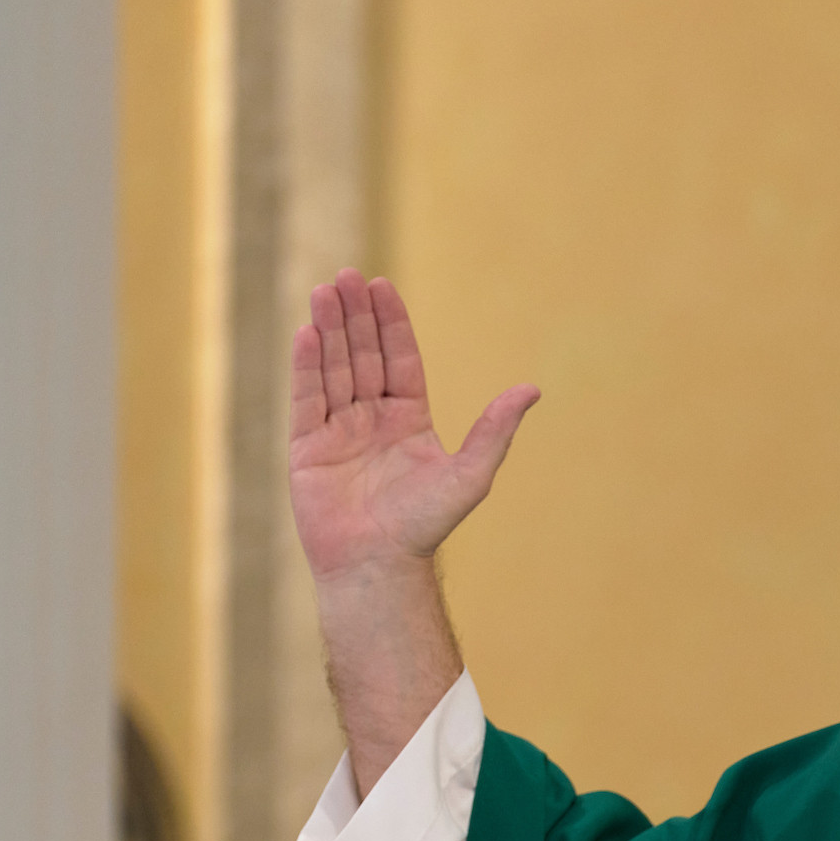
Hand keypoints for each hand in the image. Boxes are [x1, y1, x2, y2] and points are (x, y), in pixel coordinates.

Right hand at [288, 269, 538, 585]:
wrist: (379, 565)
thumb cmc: (426, 525)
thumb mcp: (471, 473)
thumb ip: (496, 430)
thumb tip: (532, 389)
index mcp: (409, 421)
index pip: (399, 360)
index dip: (391, 324)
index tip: (381, 286)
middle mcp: (372, 421)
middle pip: (364, 356)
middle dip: (356, 316)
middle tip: (346, 276)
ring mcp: (338, 432)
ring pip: (333, 369)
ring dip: (329, 330)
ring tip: (324, 290)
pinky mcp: (306, 448)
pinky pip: (306, 398)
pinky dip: (307, 365)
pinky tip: (307, 332)